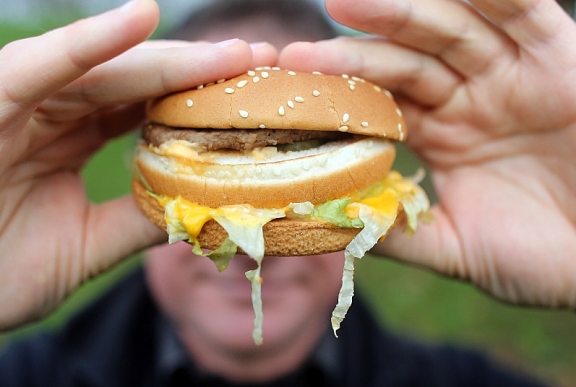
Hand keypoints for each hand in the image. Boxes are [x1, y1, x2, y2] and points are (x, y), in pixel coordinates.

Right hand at [0, 0, 276, 334]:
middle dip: (200, 72)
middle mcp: (50, 117)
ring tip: (230, 51)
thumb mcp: (85, 247)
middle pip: (136, 82)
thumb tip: (200, 207)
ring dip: (168, 56)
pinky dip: (86, 43)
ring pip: (101, 69)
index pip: (146, 110)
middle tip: (262, 59)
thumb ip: (135, 221)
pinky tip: (139, 18)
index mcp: (71, 143)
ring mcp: (18, 109)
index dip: (200, 101)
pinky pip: (35, 68)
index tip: (256, 98)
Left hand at [279, 0, 575, 307]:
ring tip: (345, 4)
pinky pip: (526, 14)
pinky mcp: (559, 58)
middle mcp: (470, 97)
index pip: (381, 102)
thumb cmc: (545, 257)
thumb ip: (399, 232)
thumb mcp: (457, 247)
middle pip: (405, 60)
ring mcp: (511, 75)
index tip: (291, 96)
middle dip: (355, 51)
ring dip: (400, 13)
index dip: (339, 96)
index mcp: (442, 134)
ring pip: (451, 30)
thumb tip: (334, 224)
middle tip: (299, 52)